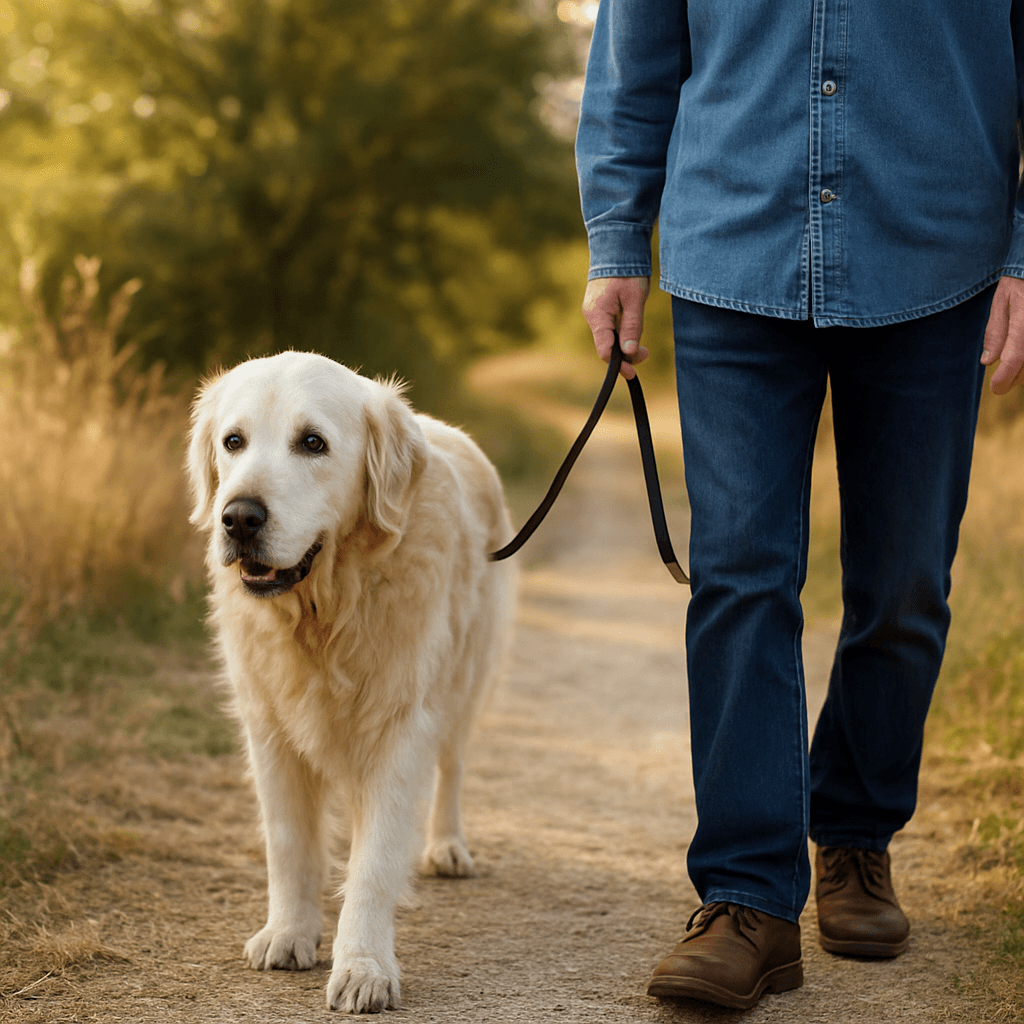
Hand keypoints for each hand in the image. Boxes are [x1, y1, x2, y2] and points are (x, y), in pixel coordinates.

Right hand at [581, 276, 650, 379]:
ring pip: (609, 338)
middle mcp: (592, 316)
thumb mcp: (635, 299)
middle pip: (607, 346)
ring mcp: (594, 312)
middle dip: (626, 355)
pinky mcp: (599, 308)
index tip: (633, 373)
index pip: (604, 350)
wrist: (617, 247)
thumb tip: (628, 352)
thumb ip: (632, 326)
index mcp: (597, 315)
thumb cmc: (627, 271)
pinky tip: (632, 332)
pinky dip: (621, 334)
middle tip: (647, 354)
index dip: (618, 364)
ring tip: (644, 347)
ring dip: (625, 344)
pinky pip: (609, 328)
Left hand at [981, 275, 1023, 393]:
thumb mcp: (1003, 301)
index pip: (1014, 359)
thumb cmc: (1021, 280)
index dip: (1004, 379)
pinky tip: (1022, 359)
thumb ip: (996, 331)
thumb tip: (988, 361)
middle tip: (1001, 381)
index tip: (995, 388)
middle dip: (1014, 378)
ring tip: (1013, 370)